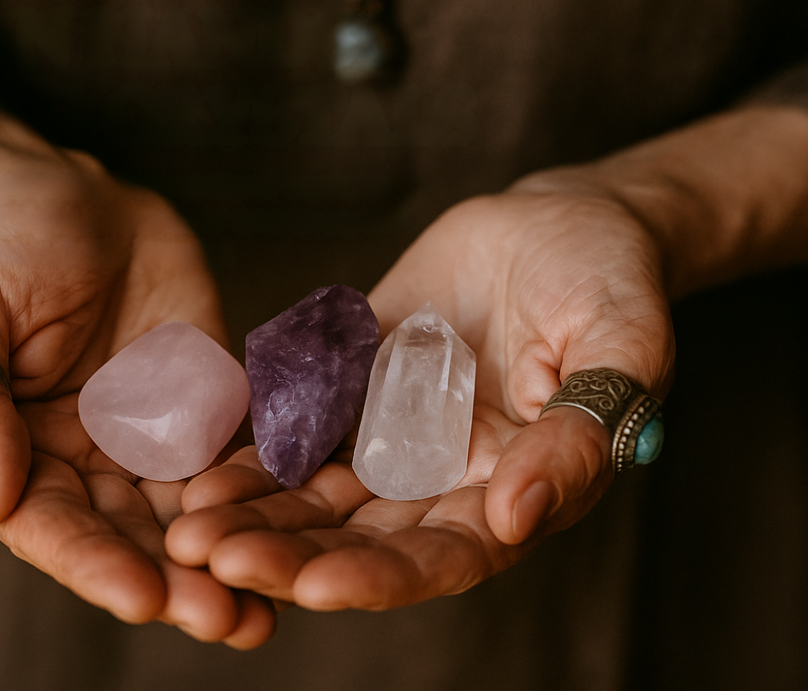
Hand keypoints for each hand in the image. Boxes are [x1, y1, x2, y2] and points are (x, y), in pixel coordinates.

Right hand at [0, 44, 272, 645]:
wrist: (65, 191)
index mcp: (19, 451)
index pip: (54, 525)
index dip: (95, 564)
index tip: (143, 597)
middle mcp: (87, 460)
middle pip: (131, 537)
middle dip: (176, 583)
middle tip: (225, 621)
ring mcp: (150, 436)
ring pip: (191, 514)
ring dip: (228, 561)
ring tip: (269, 608)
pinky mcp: (205, 403)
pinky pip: (238, 454)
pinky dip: (267, 495)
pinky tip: (305, 529)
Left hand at [166, 177, 674, 610]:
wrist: (559, 221)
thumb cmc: (612, 280)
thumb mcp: (622, 344)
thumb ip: (579, 432)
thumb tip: (517, 515)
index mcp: (513, 490)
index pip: (442, 557)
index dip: (377, 576)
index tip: (313, 586)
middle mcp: (444, 480)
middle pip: (359, 540)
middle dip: (286, 555)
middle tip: (211, 557)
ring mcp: (394, 437)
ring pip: (316, 497)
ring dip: (253, 515)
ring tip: (185, 526)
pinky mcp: (356, 389)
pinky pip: (299, 429)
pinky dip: (252, 451)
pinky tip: (197, 464)